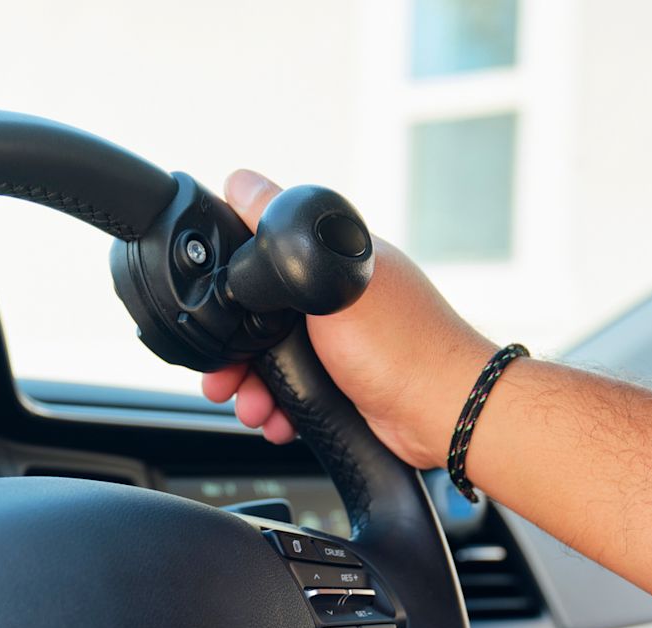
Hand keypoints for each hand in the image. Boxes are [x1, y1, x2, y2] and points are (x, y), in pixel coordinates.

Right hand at [201, 170, 497, 467]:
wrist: (440, 414)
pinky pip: (294, 392)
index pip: (261, 257)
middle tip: (222, 378)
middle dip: (234, 353)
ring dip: (252, 388)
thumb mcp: (331, 278)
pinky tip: (280, 420)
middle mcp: (335, 297)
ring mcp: (340, 342)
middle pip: (259, 318)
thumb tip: (242, 184)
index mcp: (333, 259)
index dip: (229, 289)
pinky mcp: (343, 382)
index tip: (211, 317)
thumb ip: (283, 236)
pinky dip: (280, 407)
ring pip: (272, 361)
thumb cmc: (400, 346)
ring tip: (253, 408)